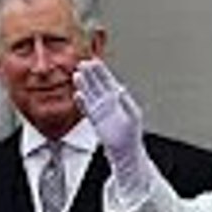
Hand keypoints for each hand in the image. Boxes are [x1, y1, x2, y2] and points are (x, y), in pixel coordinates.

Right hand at [73, 59, 145, 176]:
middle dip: (90, 74)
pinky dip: (82, 101)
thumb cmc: (132, 133)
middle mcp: (108, 101)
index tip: (94, 61)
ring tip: (77, 75)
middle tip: (82, 63)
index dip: (101, 71)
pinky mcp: (94, 119)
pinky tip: (77, 94)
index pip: (108, 80)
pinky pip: (86, 108)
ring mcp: (99, 109)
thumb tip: (120, 89)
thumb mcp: (134, 115)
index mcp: (118, 97)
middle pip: (96, 84)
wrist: (124, 150)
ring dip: (83, 85)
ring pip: (89, 94)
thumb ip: (127, 102)